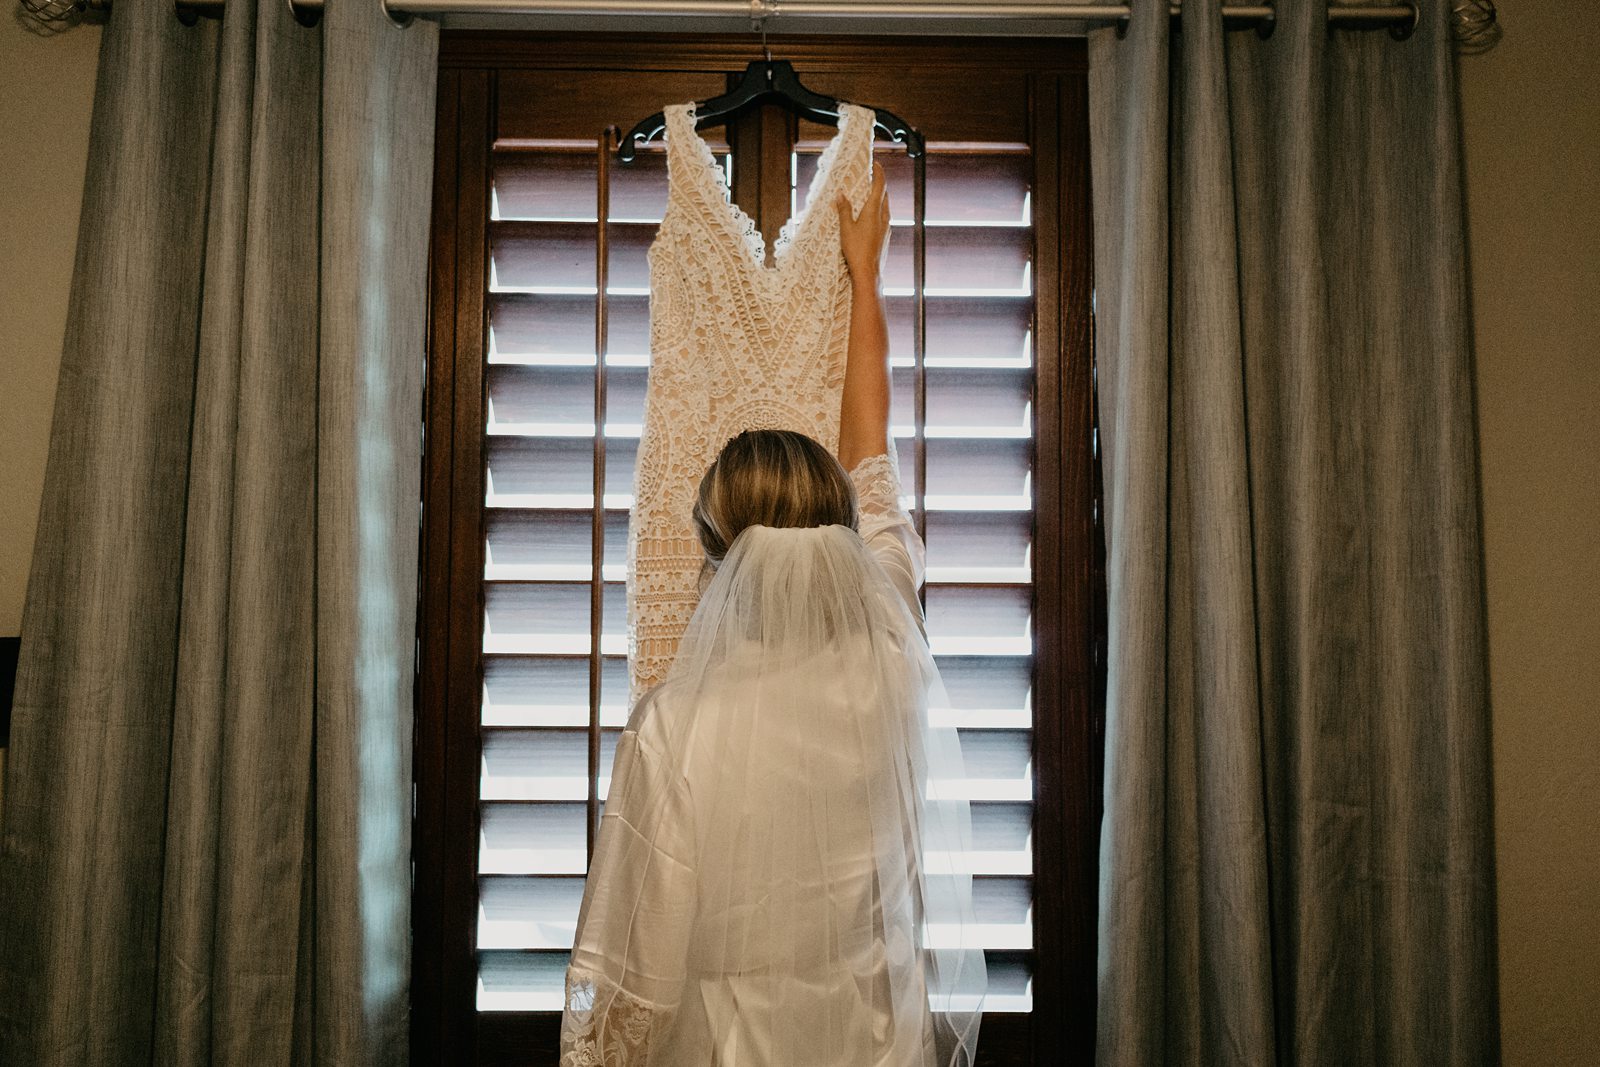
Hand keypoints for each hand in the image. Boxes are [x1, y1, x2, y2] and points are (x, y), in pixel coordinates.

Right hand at [834, 162, 890, 283]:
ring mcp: (886, 227)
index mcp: (874, 211)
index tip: (875, 163)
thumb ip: (844, 210)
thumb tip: (840, 195)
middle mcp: (883, 217)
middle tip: (870, 176)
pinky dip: (878, 210)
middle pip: (884, 194)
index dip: (879, 173)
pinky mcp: (885, 236)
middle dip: (878, 183)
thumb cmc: (856, 250)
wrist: (868, 272)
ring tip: (868, 194)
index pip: (880, 186)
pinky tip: (870, 215)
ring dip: (878, 197)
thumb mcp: (846, 228)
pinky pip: (883, 217)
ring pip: (884, 206)